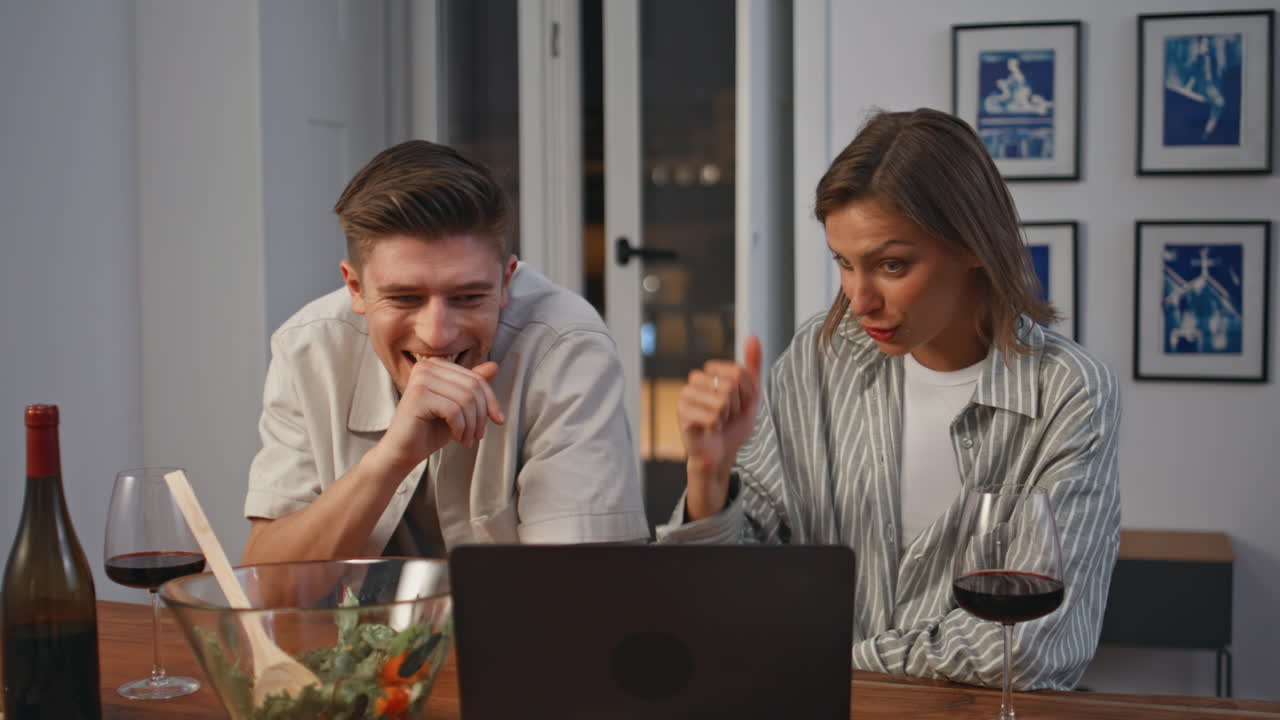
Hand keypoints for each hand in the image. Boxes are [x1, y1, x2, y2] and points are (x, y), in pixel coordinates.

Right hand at [374, 358, 505, 474]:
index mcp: (436, 366)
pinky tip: (457, 438)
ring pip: (466, 399)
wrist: (403, 451)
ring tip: (467, 439)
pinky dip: (461, 429)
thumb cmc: (429, 430)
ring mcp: (420, 379)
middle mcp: (427, 367)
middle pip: (473, 387)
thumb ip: (472, 386)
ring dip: (472, 425)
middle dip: (482, 415)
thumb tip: (494, 366)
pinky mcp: (418, 396)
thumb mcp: (459, 406)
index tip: (498, 420)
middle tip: (478, 435)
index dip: (491, 401)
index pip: (476, 378)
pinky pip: (454, 410)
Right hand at [678, 335, 761, 518]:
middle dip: (737, 406)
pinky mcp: (682, 414)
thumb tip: (753, 336)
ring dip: (727, 418)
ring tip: (719, 423)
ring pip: (721, 401)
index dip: (747, 393)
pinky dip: (717, 427)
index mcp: (709, 372)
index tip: (739, 404)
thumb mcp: (750, 395)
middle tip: (728, 417)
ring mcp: (685, 396)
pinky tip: (709, 430)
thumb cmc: (733, 426)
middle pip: (730, 385)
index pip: (738, 372)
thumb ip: (752, 366)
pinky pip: (712, 416)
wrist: (721, 454)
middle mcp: (694, 380)